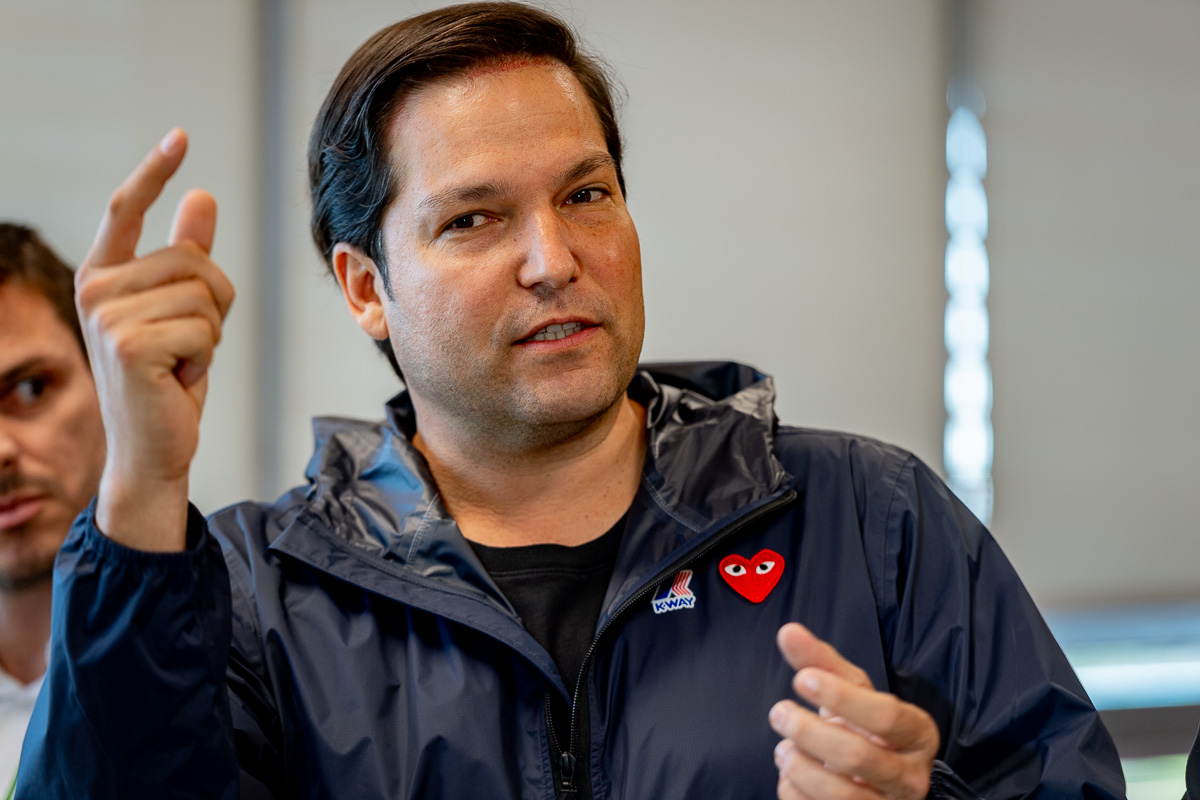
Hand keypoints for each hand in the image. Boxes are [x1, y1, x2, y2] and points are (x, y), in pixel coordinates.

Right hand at [77, 129, 234, 550]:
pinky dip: (207, 359)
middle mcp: (95, 289)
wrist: (153, 447)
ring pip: (206, 295)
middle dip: (213, 306)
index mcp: (102, 276)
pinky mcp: (130, 344)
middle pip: (195, 261)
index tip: (180, 136)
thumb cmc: (167, 380)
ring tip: (180, 363)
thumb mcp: (181, 312)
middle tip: (187, 346)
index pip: (125, 210)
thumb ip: (187, 256)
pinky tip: (179, 381)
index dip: (154, 172)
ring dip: (211, 335)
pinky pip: (206, 329)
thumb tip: (203, 196)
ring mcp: (107, 316)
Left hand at [770, 623, 938, 799]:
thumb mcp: (850, 693)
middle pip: (859, 756)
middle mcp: (911, 777)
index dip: (842, 698)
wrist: (871, 780)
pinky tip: (791, 776)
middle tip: (779, 713)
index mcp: (917, 734)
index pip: (887, 716)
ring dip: (798, 767)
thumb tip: (787, 632)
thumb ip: (821, 662)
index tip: (802, 679)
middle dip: (809, 733)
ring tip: (784, 749)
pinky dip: (794, 792)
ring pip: (840, 796)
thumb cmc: (862, 729)